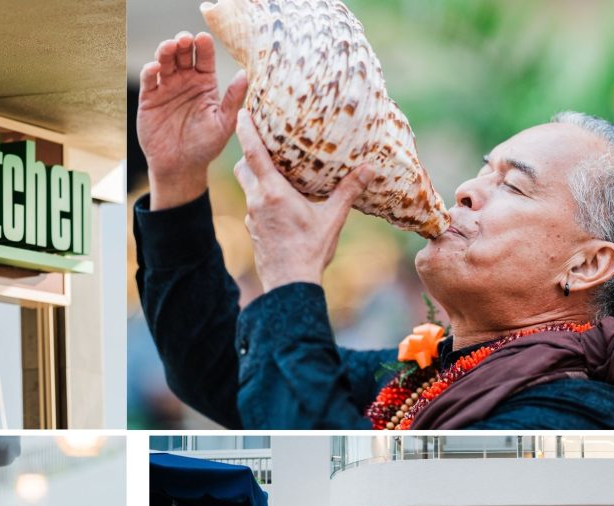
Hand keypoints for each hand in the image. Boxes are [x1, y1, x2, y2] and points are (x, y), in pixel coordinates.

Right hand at [138, 32, 247, 209]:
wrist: (180, 168)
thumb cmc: (205, 147)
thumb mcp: (224, 124)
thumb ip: (233, 99)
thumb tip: (245, 74)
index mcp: (205, 83)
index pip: (205, 57)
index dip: (204, 46)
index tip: (203, 38)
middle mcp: (185, 81)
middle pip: (183, 53)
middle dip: (183, 42)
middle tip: (185, 39)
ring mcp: (167, 88)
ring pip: (165, 61)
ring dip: (166, 50)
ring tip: (170, 46)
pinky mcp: (149, 98)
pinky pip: (149, 79)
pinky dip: (150, 70)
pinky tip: (156, 68)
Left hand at [234, 110, 374, 291]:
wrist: (289, 285)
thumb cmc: (310, 251)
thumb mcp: (333, 219)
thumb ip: (348, 191)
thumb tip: (370, 169)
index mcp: (273, 192)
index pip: (253, 153)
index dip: (246, 130)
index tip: (243, 113)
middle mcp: (257, 201)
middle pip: (243, 167)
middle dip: (248, 152)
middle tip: (261, 140)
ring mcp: (252, 218)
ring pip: (246, 187)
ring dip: (254, 175)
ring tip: (273, 170)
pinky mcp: (253, 231)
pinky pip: (253, 206)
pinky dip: (260, 197)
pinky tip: (277, 202)